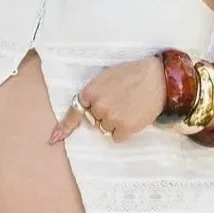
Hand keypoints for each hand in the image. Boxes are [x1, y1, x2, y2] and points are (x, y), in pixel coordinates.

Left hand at [50, 56, 165, 143]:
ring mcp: (111, 118)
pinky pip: (117, 137)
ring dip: (115, 123)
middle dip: (104, 114)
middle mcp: (98, 106)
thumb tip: (88, 109)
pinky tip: (133, 117)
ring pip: (106, 129)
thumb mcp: (107, 77)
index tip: (54, 138)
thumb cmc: (133, 74)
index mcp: (91, 91)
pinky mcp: (125, 128)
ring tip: (129, 107)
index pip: (75, 111)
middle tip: (120, 102)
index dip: (65, 126)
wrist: (158, 78)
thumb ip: (95, 92)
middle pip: (95, 120)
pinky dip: (124, 131)